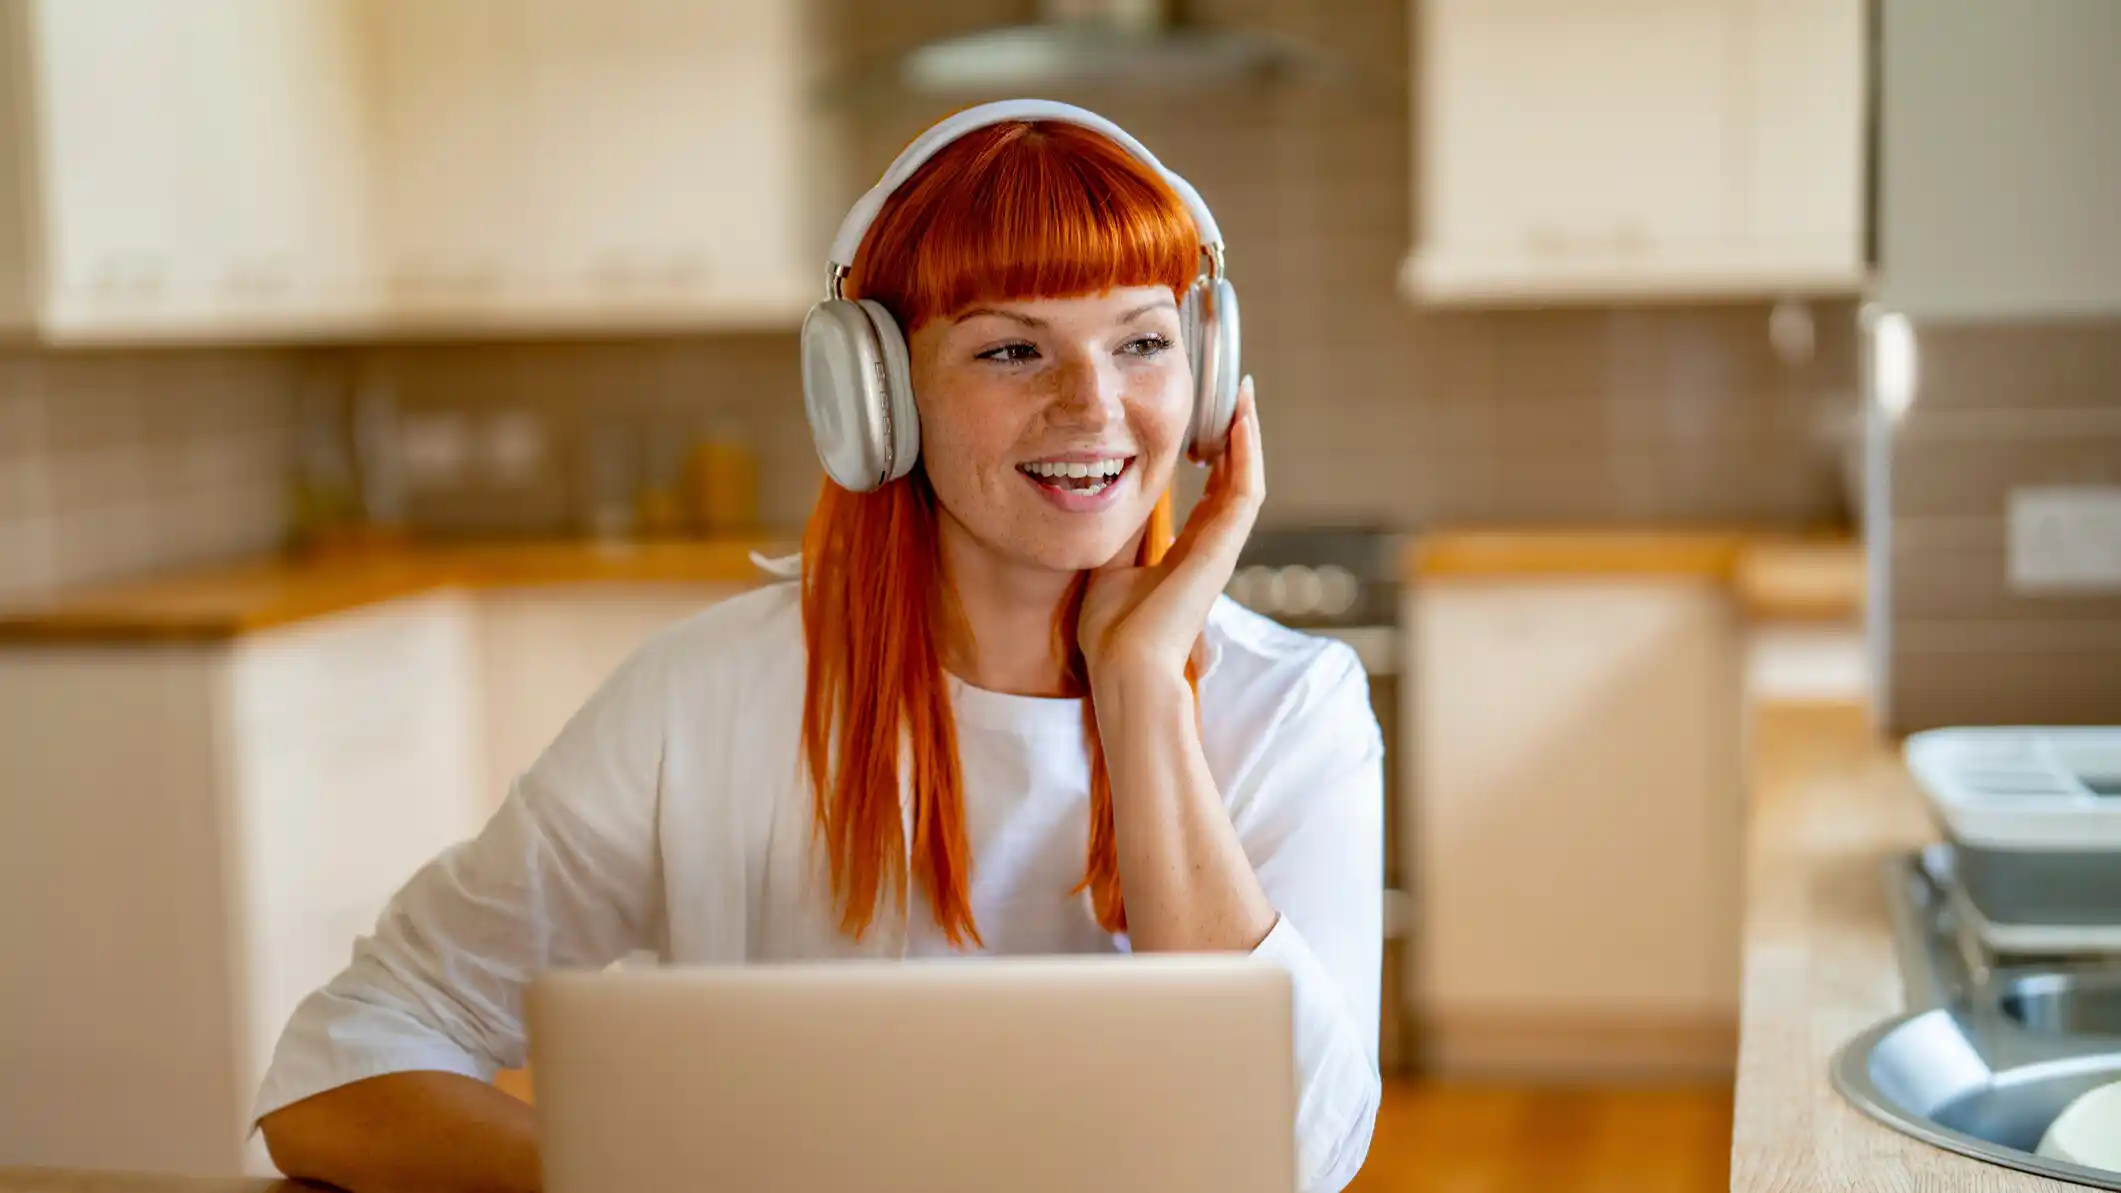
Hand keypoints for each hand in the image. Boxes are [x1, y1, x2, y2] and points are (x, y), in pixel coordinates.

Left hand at [1079, 375, 1262, 680]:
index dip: (1213, 457)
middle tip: (1233, 394)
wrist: (1123, 666)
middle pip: (1232, 480)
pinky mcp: (1222, 550)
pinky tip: (1240, 422)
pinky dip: (1246, 456)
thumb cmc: (1112, 632)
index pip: (1210, 494)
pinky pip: (1244, 493)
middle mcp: (1209, 548)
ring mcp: (1220, 549)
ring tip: (1242, 396)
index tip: (1206, 422)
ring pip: (1245, 480)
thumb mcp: (1109, 565)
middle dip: (1234, 437)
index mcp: (1186, 553)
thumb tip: (1103, 500)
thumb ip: (1119, 535)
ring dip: (1246, 437)